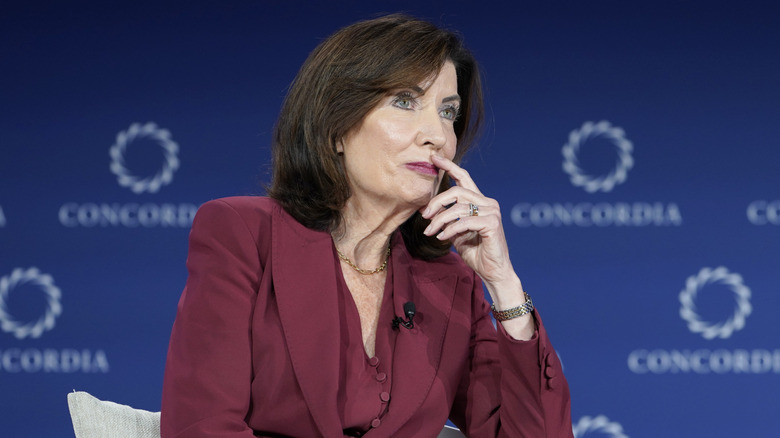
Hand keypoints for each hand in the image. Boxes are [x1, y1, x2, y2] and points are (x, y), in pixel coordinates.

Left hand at [420, 155, 518, 293]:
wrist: (493, 272)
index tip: (433, 158)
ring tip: (431, 232)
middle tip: (424, 216)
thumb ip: (448, 218)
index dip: (449, 166)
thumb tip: (429, 210)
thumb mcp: (456, 232)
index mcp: (480, 201)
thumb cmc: (476, 252)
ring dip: (439, 220)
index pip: (464, 177)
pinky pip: (464, 221)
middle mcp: (488, 202)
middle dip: (436, 202)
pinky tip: (442, 238)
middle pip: (456, 191)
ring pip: (457, 207)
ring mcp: (492, 211)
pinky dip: (450, 229)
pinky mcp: (492, 223)